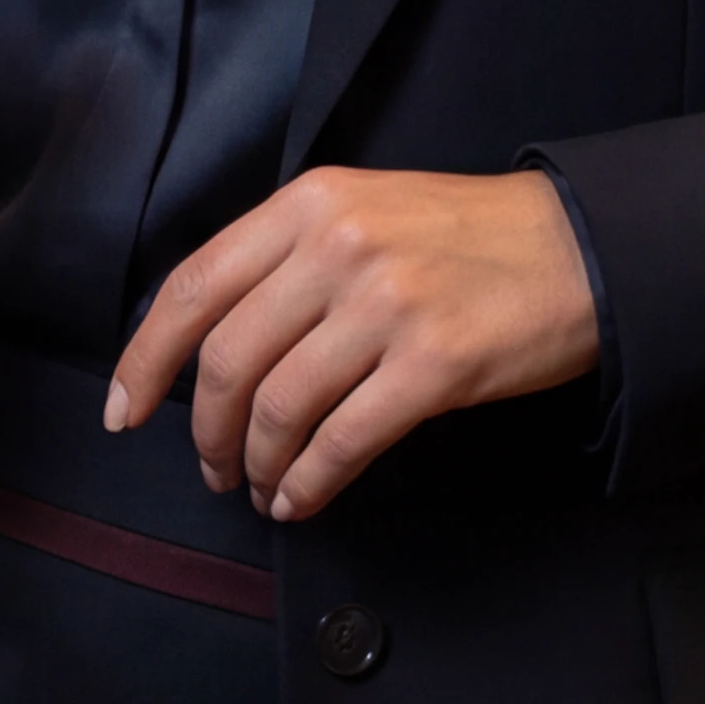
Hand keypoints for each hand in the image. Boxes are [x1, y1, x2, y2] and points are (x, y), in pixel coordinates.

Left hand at [107, 166, 598, 520]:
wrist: (582, 247)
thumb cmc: (468, 238)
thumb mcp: (365, 211)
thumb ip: (288, 259)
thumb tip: (212, 343)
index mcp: (310, 204)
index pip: (193, 287)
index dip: (144, 360)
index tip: (122, 412)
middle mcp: (338, 246)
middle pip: (227, 360)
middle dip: (204, 432)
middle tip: (212, 468)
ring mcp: (386, 304)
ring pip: (278, 407)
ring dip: (256, 465)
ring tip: (261, 487)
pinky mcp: (434, 364)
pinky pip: (343, 440)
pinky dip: (309, 482)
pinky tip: (301, 499)